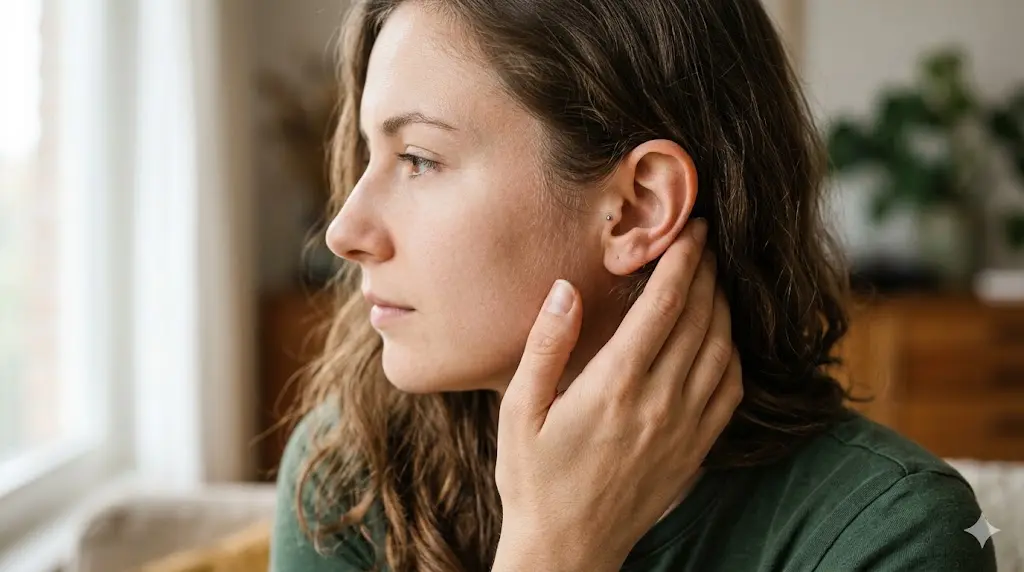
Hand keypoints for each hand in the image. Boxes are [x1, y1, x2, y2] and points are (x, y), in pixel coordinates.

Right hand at [493, 218, 742, 571]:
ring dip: (724, 308)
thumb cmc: (534, 479)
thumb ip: (545, 347)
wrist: (567, 549)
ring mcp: (684, 429)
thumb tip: (565, 289)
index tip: (691, 229)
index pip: (664, 306)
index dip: (683, 261)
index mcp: (615, 386)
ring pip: (722, 351)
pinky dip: (734, 355)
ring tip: (715, 280)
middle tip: (706, 241)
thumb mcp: (519, 411)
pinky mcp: (695, 451)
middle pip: (700, 320)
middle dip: (707, 272)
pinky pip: (731, 392)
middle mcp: (659, 403)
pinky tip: (723, 339)